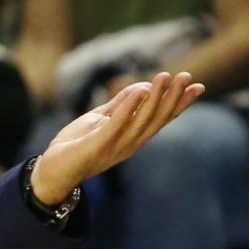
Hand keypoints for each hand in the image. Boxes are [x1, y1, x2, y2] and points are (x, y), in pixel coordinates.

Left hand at [31, 71, 204, 203]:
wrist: (51, 171)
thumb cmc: (76, 145)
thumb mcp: (100, 120)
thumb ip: (119, 105)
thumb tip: (142, 86)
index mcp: (133, 137)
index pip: (161, 119)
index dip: (180, 103)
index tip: (198, 87)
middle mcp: (130, 143)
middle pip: (157, 118)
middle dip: (173, 97)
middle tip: (187, 76)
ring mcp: (115, 146)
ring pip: (141, 120)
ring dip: (154, 98)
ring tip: (164, 77)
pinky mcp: (97, 146)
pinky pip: (116, 125)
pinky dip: (128, 108)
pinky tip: (138, 91)